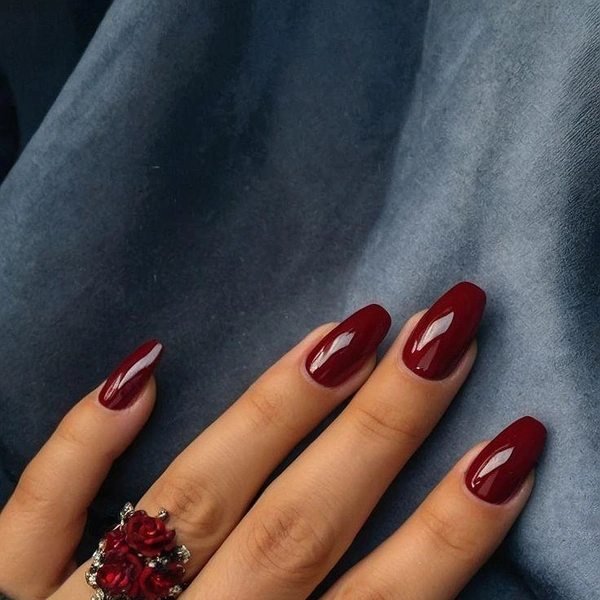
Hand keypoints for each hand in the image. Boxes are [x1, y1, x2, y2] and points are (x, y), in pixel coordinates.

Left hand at [0, 282, 545, 599]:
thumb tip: (398, 577)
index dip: (454, 532)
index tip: (510, 445)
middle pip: (302, 526)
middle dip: (382, 429)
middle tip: (438, 333)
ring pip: (196, 499)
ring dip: (276, 412)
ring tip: (344, 331)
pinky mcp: (4, 593)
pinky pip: (41, 508)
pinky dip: (86, 443)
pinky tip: (144, 367)